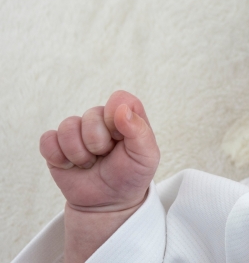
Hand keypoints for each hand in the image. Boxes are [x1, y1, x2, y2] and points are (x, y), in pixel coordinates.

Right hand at [39, 90, 159, 212]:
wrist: (108, 204)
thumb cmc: (130, 176)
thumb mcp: (146, 157)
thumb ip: (140, 130)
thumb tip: (121, 109)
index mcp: (126, 117)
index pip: (120, 99)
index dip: (117, 117)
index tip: (120, 138)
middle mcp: (101, 120)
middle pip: (92, 114)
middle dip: (98, 143)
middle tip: (106, 157)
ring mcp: (78, 132)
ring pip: (68, 126)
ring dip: (79, 153)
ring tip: (90, 164)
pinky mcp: (56, 145)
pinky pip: (48, 140)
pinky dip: (58, 157)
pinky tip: (71, 166)